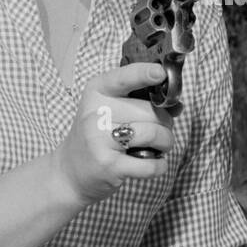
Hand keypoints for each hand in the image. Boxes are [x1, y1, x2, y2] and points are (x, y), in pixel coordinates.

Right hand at [53, 63, 174, 206]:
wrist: (69, 173)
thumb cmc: (98, 137)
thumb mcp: (111, 111)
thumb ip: (142, 102)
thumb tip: (177, 105)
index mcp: (97, 93)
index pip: (124, 78)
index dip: (145, 73)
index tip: (160, 73)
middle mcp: (96, 113)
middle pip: (151, 111)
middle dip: (166, 123)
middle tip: (162, 131)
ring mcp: (100, 140)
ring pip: (154, 134)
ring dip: (166, 143)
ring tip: (159, 147)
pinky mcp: (108, 165)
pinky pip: (150, 164)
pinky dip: (160, 165)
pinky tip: (155, 162)